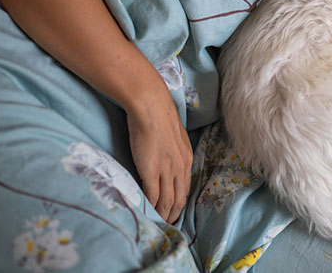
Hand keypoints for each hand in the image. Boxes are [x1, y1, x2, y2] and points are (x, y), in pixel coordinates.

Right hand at [126, 84, 192, 222]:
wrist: (152, 106)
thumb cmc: (160, 116)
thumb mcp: (174, 135)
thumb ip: (173, 149)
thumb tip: (166, 156)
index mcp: (186, 159)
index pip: (185, 188)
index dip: (179, 202)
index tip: (174, 211)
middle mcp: (179, 167)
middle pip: (178, 198)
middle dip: (172, 213)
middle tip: (166, 224)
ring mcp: (166, 170)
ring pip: (166, 200)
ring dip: (161, 214)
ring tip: (156, 223)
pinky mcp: (151, 171)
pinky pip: (152, 195)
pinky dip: (150, 207)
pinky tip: (146, 213)